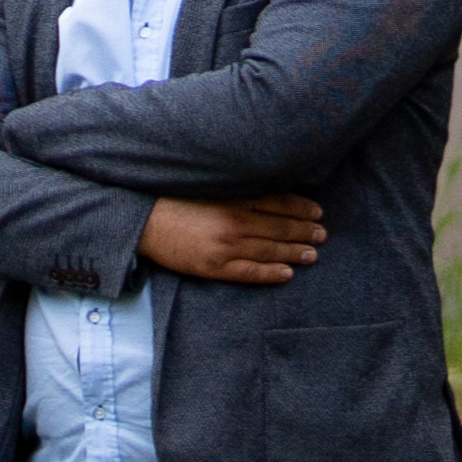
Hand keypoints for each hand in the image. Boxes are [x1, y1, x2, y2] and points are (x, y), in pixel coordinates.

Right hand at [142, 193, 324, 286]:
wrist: (140, 222)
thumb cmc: (171, 201)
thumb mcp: (207, 188)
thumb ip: (235, 190)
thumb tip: (266, 192)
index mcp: (233, 199)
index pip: (279, 203)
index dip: (302, 208)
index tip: (317, 212)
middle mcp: (234, 223)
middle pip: (280, 228)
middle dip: (305, 232)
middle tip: (322, 235)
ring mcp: (226, 247)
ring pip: (271, 251)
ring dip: (295, 252)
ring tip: (312, 255)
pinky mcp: (214, 267)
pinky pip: (250, 273)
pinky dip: (271, 273)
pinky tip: (287, 274)